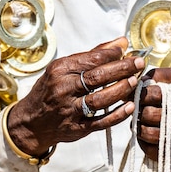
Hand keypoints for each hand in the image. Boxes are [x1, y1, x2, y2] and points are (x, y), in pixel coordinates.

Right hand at [7, 36, 144, 156]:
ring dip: (121, 90)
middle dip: (121, 69)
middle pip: (97, 77)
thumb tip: (119, 43)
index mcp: (59, 71)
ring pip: (100, 100)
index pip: (91, 59)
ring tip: (135, 82)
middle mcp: (63, 89)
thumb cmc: (51, 91)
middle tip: (138, 63)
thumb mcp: (62, 69)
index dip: (112, 54)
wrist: (31, 122)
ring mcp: (70, 110)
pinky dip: (117, 115)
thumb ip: (91, 56)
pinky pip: (101, 122)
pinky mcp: (77, 128)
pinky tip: (130, 106)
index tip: (127, 49)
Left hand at [137, 67, 170, 160]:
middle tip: (142, 107)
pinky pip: (147, 149)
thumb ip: (155, 75)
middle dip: (140, 109)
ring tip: (143, 119)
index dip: (143, 94)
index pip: (152, 94)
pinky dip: (143, 140)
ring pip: (145, 132)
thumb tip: (133, 85)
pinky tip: (148, 131)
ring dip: (139, 125)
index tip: (143, 94)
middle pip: (147, 114)